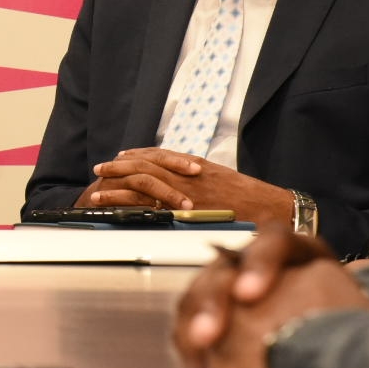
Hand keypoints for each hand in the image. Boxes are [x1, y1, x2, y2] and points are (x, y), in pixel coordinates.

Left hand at [83, 148, 293, 224]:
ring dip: (116, 188)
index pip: (157, 155)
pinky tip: (117, 209)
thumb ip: (198, 175)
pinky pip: (151, 207)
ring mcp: (184, 193)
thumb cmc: (249, 197)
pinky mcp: (185, 212)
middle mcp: (186, 175)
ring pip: (141, 184)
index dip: (136, 155)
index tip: (120, 156)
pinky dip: (131, 206)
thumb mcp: (221, 177)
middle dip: (118, 168)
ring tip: (97, 193)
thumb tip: (182, 176)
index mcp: (194, 165)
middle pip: (143, 166)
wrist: (271, 210)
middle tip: (100, 170)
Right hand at [172, 226, 368, 367]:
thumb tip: (321, 329)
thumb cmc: (341, 328)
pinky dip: (196, 353)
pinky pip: (191, 325)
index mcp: (294, 252)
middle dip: (211, 302)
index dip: (257, 264)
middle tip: (206, 336)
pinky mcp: (212, 312)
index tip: (248, 296)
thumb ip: (336, 315)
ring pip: (199, 295)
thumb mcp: (345, 315)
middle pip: (224, 269)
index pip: (274, 241)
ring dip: (193, 330)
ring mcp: (228, 284)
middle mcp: (253, 262)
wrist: (329, 350)